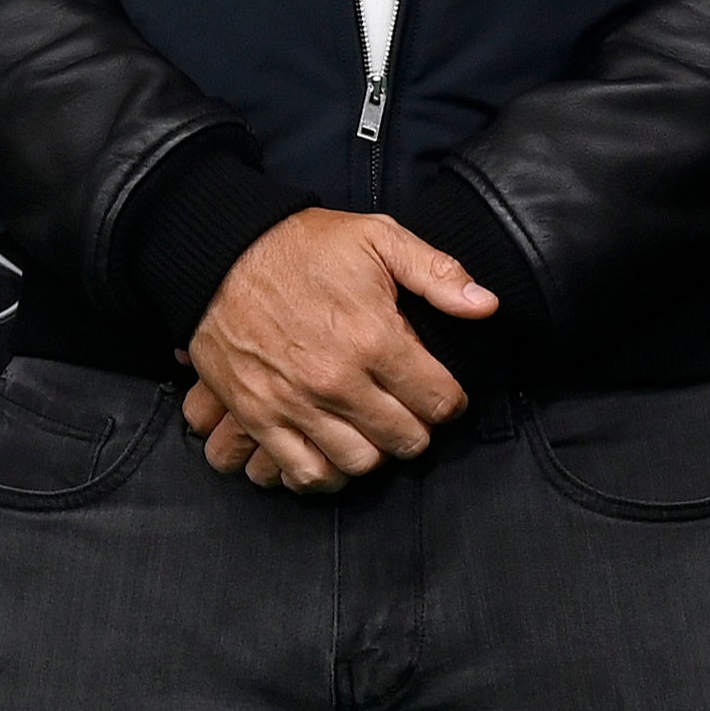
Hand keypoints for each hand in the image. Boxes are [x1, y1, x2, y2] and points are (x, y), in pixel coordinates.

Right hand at [181, 211, 497, 491]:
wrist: (222, 252)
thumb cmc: (304, 245)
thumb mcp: (379, 238)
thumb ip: (437, 273)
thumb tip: (487, 305)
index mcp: (374, 338)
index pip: (438, 402)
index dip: (450, 400)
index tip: (443, 392)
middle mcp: (338, 380)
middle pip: (405, 440)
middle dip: (418, 428)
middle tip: (411, 410)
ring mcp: (296, 404)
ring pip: (360, 464)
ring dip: (376, 452)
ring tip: (376, 429)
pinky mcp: (260, 417)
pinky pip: (304, 472)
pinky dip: (326, 473)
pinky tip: (335, 451)